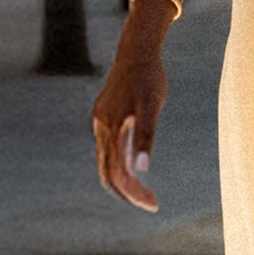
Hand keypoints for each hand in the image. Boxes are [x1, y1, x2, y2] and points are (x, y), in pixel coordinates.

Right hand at [91, 22, 167, 212]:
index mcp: (111, 129)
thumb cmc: (149, 78)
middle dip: (129, 192)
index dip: (133, 193)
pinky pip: (106, 147)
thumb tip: (142, 168)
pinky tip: (132, 165)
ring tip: (144, 191)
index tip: (152, 204)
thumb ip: (146, 135)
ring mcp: (100, 122)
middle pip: (108, 173)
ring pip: (105, 161)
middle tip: (152, 203)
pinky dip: (117, 162)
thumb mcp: (153, 105)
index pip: (118, 174)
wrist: (137, 51)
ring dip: (123, 179)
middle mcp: (101, 128)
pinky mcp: (103, 116)